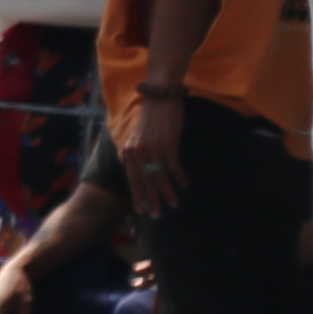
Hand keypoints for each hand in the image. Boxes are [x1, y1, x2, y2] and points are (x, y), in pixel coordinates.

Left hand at [120, 88, 185, 218]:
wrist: (159, 97)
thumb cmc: (149, 119)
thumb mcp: (135, 137)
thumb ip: (134, 155)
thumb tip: (138, 173)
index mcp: (128, 152)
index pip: (132, 180)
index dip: (137, 196)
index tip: (142, 211)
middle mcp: (138, 152)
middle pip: (145, 182)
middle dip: (152, 200)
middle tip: (158, 216)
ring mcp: (152, 148)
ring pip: (159, 177)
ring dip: (168, 192)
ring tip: (174, 204)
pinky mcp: (168, 143)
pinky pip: (173, 165)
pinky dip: (179, 177)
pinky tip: (184, 185)